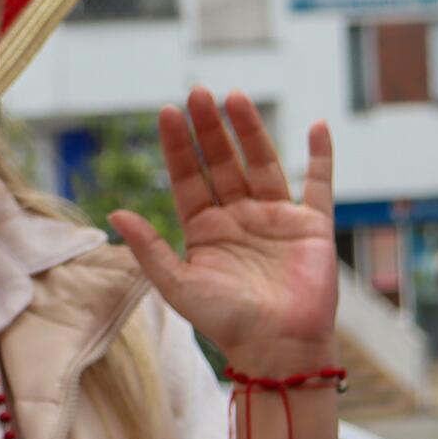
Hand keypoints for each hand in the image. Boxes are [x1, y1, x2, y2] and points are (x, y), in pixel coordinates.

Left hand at [109, 89, 337, 376]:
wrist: (276, 347)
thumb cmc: (224, 320)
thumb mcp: (176, 283)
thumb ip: (148, 247)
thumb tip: (116, 213)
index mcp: (204, 228)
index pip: (187, 177)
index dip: (178, 146)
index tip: (167, 112)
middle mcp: (238, 217)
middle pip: (222, 162)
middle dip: (209, 129)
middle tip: (198, 92)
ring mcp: (275, 217)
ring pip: (261, 163)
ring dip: (249, 130)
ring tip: (234, 97)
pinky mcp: (311, 225)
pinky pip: (318, 184)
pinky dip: (321, 156)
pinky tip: (316, 126)